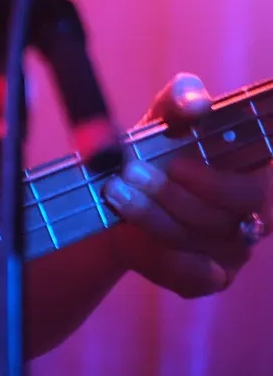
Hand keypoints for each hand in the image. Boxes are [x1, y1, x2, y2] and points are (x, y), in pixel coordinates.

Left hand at [103, 73, 271, 297]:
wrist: (124, 196)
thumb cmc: (158, 149)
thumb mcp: (166, 116)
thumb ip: (183, 98)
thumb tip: (197, 106)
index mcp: (257, 171)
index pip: (260, 181)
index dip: (220, 182)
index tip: (176, 164)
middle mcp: (257, 213)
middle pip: (227, 213)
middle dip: (172, 194)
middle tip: (131, 172)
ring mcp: (236, 249)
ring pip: (199, 241)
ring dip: (151, 217)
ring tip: (116, 190)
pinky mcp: (211, 277)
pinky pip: (192, 277)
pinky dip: (158, 257)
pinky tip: (130, 236)